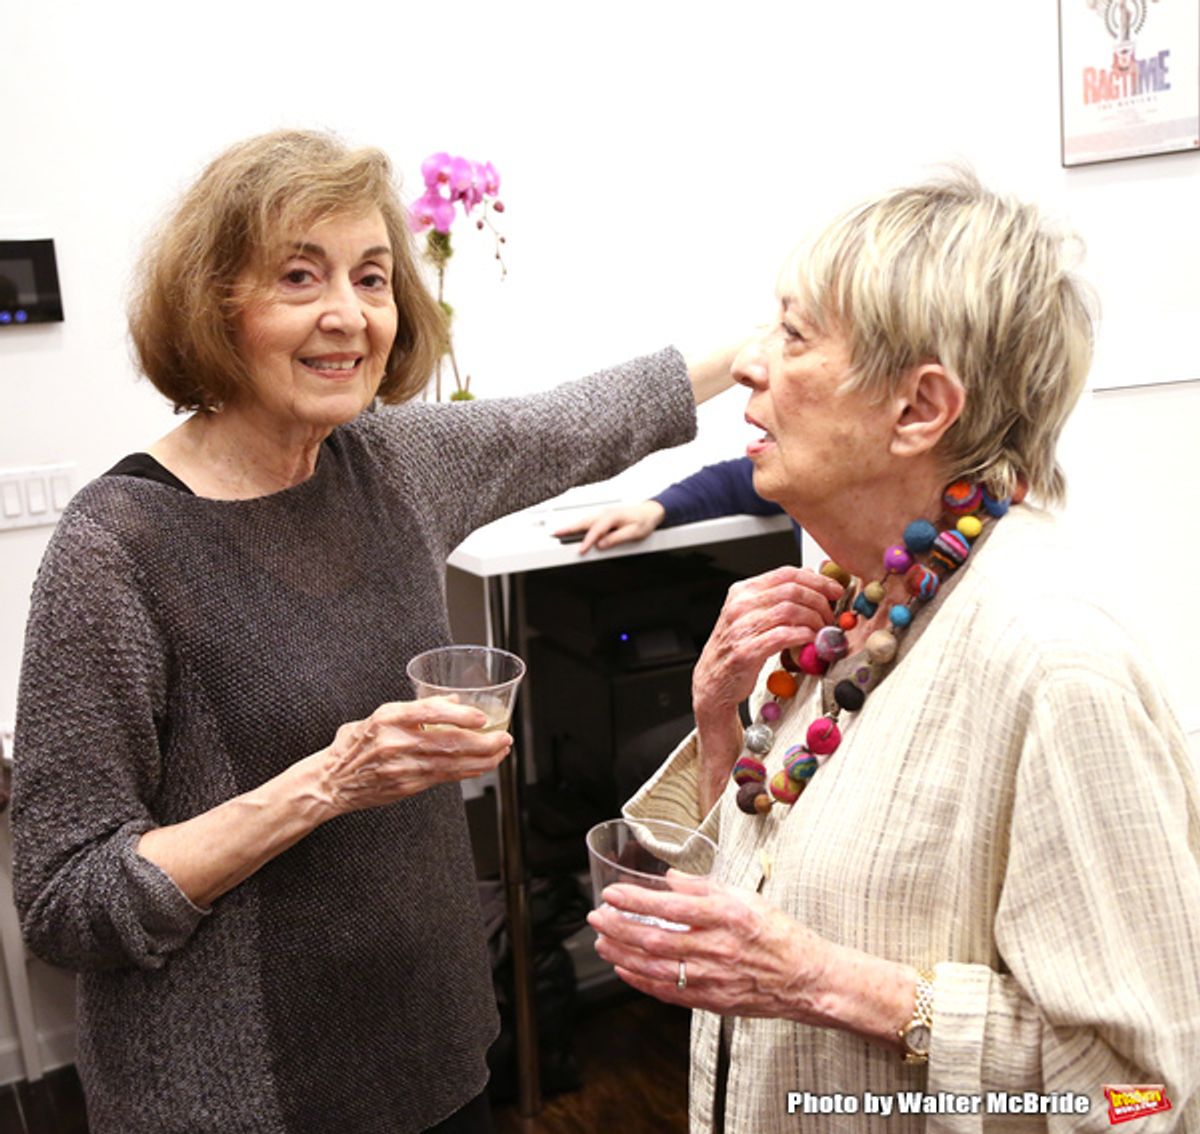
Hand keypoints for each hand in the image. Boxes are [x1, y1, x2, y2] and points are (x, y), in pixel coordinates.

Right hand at [320, 696, 510, 814]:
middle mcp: (396, 742)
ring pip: (450, 763)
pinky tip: (481, 767)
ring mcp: (402, 766)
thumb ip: (417, 708)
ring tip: (500, 752)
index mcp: (388, 718)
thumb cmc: (355, 745)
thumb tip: (454, 700)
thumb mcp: (380, 715)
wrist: (330, 781)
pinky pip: (443, 778)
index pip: (429, 712)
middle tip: (504, 737)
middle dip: (483, 742)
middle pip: (447, 742)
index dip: (459, 715)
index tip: (482, 717)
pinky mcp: (407, 786)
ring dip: (481, 759)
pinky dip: (466, 772)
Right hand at [553, 501, 666, 553]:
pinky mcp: (604, 516)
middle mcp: (606, 514)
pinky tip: (574, 529)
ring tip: (559, 532)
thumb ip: (617, 538)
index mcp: (612, 517)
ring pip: (584, 521)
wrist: (651, 511)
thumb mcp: (634, 533)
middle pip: (584, 522)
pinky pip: (589, 521)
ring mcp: (604, 514)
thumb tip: (602, 544)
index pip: (596, 531)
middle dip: (569, 528)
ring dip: (571, 526)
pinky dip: (579, 524)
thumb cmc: (644, 521)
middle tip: (555, 534)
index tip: (580, 550)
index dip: (587, 541)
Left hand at [588, 871, 830, 1021]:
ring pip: (656, 968)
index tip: (612, 893)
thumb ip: (704, 887)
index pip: (670, 907)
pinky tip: (624, 969)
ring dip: (622, 954)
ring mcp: (712, 977)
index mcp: (726, 916)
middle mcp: (716, 947)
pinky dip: (641, 981)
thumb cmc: (779, 935)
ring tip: (602, 942)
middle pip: (655, 939)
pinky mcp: (711, 1000)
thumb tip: (669, 878)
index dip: (636, 900)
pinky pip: (668, 992)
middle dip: (619, 927)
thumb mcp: (745, 897)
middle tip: (597, 917)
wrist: (806, 978)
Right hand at [693, 566, 842, 726]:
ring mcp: (741, 628)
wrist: (713, 681)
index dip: (817, 580)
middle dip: (820, 602)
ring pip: (791, 611)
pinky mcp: (747, 651)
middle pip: (792, 590)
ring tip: (822, 631)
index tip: (835, 590)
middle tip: (831, 616)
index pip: (786, 573)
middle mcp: (740, 606)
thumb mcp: (750, 615)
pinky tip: (811, 641)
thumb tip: (810, 579)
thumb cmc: (735, 648)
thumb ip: (775, 598)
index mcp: (742, 591)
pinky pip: (784, 636)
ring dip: (815, 621)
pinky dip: (804, 637)